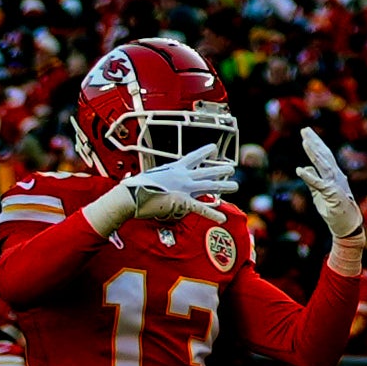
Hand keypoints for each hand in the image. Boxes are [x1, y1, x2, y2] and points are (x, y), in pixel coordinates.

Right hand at [124, 146, 238, 223]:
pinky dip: (213, 214)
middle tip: (231, 168)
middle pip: (206, 171)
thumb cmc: (136, 187)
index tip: (214, 147)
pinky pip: (201, 209)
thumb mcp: (152, 176)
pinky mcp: (183, 202)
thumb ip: (162, 178)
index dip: (205, 152)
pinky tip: (222, 217)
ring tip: (235, 186)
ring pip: (209, 186)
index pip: (193, 157)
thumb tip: (164, 182)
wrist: (131, 195)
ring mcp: (184, 189)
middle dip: (221, 170)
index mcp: (174, 168)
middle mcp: (183, 176)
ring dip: (224, 186)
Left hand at [298, 127, 363, 239]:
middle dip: (314, 141)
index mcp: (334, 175)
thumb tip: (304, 167)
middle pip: (325, 155)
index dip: (315, 144)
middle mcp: (336, 176)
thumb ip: (312, 181)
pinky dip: (309, 177)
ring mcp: (335, 184)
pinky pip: (319, 184)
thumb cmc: (334, 211)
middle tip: (305, 129)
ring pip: (323, 164)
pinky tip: (300, 170)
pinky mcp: (332, 194)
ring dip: (314, 152)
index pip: (324, 156)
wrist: (347, 226)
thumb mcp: (319, 194)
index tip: (307, 134)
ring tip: (305, 141)